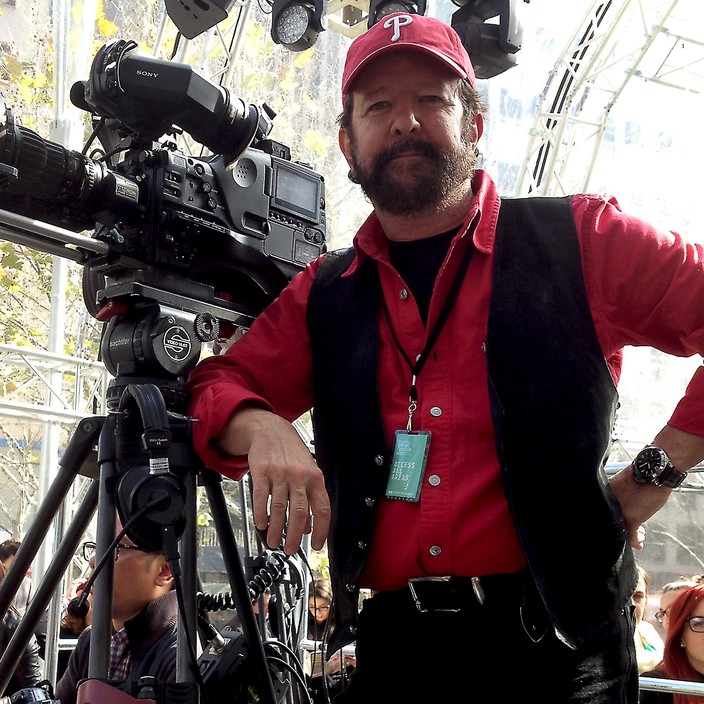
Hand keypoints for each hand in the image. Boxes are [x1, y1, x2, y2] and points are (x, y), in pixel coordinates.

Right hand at [218, 407, 330, 553]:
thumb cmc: (291, 453)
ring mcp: (280, 473)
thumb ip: (310, 498)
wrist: (271, 430)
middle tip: (290, 549)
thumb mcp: (308, 472)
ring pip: (279, 508)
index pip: (322, 509)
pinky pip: (261, 497)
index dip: (321, 530)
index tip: (316, 545)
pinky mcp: (262, 471)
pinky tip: (261, 524)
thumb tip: (310, 526)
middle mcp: (299, 476)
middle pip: (299, 512)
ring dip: (276, 529)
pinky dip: (260, 514)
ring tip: (274, 541)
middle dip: (295, 536)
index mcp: (315, 478)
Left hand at [609, 425, 703, 548]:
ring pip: (620, 529)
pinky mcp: (631, 519)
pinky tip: (638, 543)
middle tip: (632, 529)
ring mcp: (619, 511)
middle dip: (619, 528)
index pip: (604, 510)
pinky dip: (634, 541)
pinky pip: (630, 535)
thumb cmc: (643, 476)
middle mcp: (609, 502)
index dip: (610, 518)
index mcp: (606, 493)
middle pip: (610, 521)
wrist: (655, 471)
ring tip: (638, 534)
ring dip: (629, 535)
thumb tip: (624, 506)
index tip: (617, 520)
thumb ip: (621, 496)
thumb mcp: (626, 485)